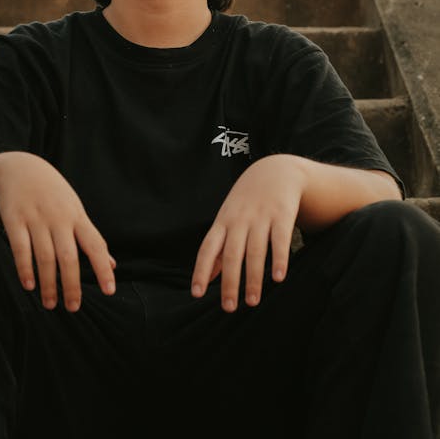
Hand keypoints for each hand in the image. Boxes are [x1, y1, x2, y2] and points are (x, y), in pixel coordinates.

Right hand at [0, 151, 115, 312]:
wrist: (21, 168)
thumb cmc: (54, 195)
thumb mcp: (76, 212)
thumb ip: (91, 239)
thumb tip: (111, 265)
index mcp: (78, 217)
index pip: (95, 245)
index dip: (102, 268)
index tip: (109, 291)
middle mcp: (59, 218)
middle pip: (69, 256)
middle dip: (72, 284)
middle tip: (73, 308)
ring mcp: (37, 218)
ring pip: (45, 256)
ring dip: (48, 283)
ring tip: (50, 304)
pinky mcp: (14, 218)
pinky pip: (20, 247)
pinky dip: (25, 267)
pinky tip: (29, 286)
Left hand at [191, 154, 304, 312]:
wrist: (275, 170)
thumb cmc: (247, 202)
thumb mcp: (228, 219)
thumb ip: (219, 248)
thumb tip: (208, 277)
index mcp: (223, 222)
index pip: (208, 248)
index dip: (201, 270)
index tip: (197, 294)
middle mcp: (240, 220)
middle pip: (232, 253)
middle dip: (230, 282)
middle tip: (229, 308)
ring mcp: (261, 216)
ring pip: (255, 250)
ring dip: (254, 277)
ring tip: (253, 302)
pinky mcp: (282, 214)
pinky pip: (280, 239)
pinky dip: (279, 258)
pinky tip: (279, 278)